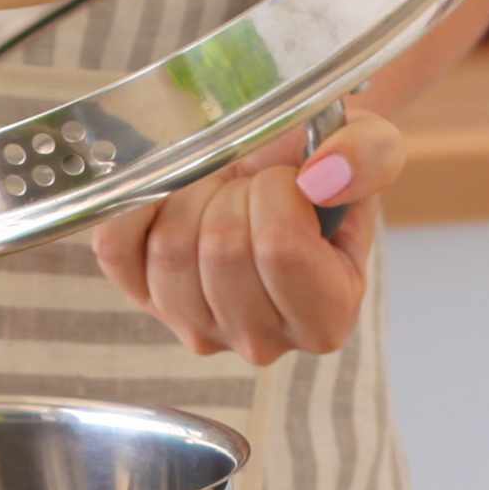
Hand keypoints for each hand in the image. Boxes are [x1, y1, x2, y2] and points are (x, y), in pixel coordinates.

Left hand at [87, 103, 404, 362]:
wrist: (283, 167)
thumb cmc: (324, 169)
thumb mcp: (372, 148)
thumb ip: (367, 157)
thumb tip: (323, 176)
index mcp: (326, 318)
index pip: (280, 250)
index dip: (279, 193)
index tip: (292, 180)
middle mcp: (261, 341)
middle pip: (221, 250)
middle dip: (235, 191)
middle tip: (254, 183)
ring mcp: (196, 327)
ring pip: (170, 250)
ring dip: (191, 195)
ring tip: (222, 190)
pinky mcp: (143, 299)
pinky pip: (116, 248)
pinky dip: (136, 206)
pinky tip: (173, 193)